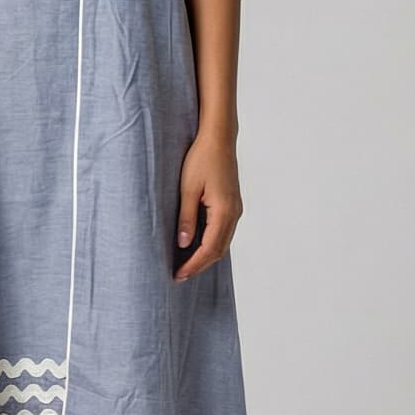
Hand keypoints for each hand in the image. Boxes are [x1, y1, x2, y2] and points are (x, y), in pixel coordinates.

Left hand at [174, 133, 241, 279]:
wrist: (218, 138)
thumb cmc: (201, 159)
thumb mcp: (188, 188)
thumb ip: (186, 218)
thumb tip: (183, 244)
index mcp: (224, 211)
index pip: (209, 248)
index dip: (193, 264)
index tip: (178, 275)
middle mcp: (234, 213)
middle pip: (218, 250)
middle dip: (199, 265)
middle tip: (179, 275)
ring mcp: (235, 209)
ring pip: (222, 243)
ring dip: (205, 256)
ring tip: (186, 264)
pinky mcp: (232, 204)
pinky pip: (223, 232)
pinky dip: (211, 243)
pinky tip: (196, 245)